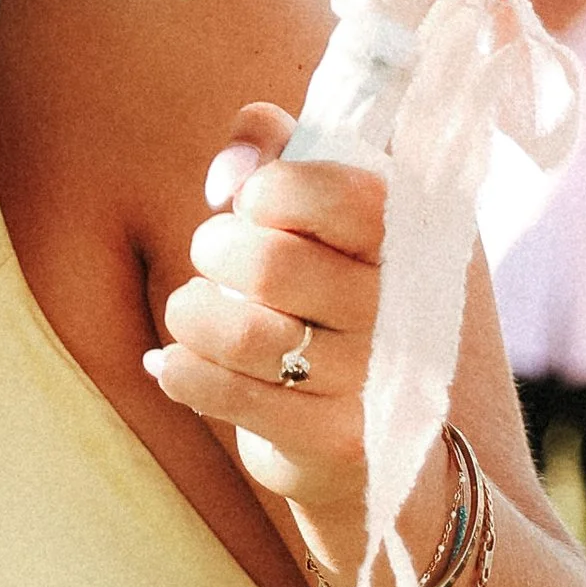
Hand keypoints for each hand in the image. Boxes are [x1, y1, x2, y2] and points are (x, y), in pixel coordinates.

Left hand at [143, 105, 383, 572]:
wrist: (373, 430)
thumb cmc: (328, 291)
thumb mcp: (319, 206)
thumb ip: (274, 149)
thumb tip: (227, 175)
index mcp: (408, 230)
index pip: (324, 188)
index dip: (266, 190)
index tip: (255, 205)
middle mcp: (402, 303)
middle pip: (267, 263)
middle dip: (214, 251)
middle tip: (217, 259)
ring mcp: (374, 375)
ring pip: (241, 332)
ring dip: (191, 314)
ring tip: (195, 313)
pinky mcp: (336, 437)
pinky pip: (224, 394)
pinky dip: (181, 371)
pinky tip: (178, 363)